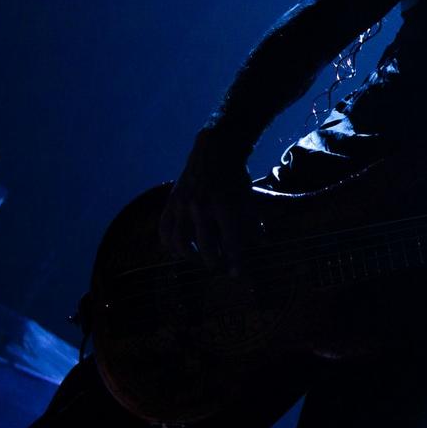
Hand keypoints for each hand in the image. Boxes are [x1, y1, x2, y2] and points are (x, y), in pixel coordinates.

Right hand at [157, 129, 256, 275]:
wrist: (214, 152)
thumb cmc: (235, 178)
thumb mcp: (249, 199)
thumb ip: (253, 223)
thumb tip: (263, 244)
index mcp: (225, 206)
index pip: (231, 242)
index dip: (235, 261)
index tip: (236, 275)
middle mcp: (202, 206)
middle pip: (206, 247)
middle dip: (214, 262)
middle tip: (219, 267)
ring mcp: (183, 204)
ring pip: (181, 242)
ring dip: (190, 256)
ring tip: (199, 259)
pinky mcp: (171, 202)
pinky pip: (164, 230)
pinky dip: (169, 244)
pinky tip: (178, 250)